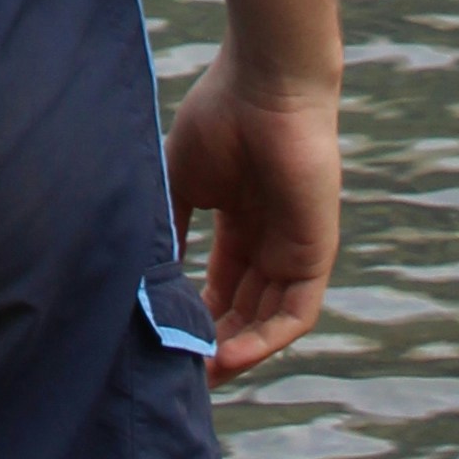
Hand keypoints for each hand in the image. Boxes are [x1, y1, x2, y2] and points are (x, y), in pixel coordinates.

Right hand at [164, 51, 339, 377]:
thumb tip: (143, 276)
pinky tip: (230, 355)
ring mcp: (295, 249)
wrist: (264, 84)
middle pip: (245, 310)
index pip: (222, 287)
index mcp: (241, 222)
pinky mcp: (315, 253)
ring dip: (237, 351)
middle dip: (215, 344)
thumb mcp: (181, 180)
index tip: (169, 344)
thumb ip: (170, 226)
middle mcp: (270, 241)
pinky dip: (265, 340)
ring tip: (202, 374)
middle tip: (183, 373)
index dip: (198, 318)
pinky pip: (294, 313)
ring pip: (268, 320)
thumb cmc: (220, 117)